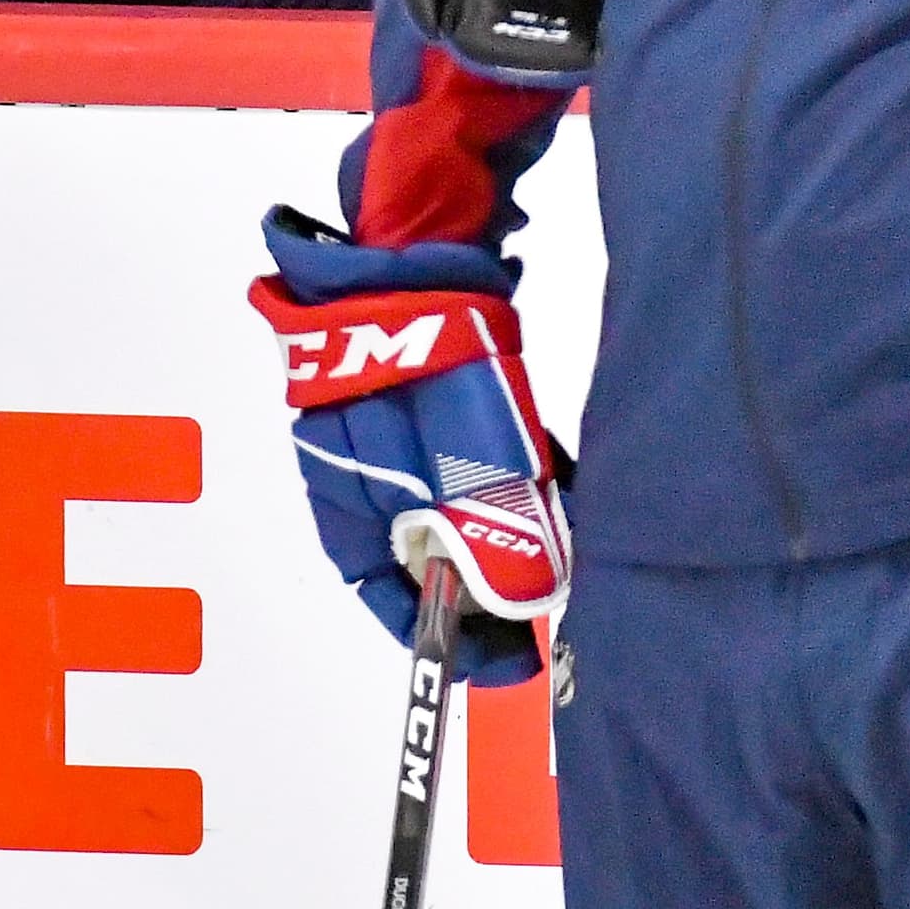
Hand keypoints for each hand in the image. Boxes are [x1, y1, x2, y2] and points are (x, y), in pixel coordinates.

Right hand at [249, 207, 568, 674]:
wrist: (414, 246)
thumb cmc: (424, 363)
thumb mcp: (468, 474)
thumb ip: (493, 546)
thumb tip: (521, 611)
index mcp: (344, 502)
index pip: (383, 594)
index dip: (437, 636)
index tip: (498, 662)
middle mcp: (355, 470)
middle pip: (419, 551)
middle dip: (482, 584)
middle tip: (546, 601)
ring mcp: (384, 422)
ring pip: (449, 498)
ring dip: (503, 524)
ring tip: (565, 535)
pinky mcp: (419, 383)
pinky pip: (465, 451)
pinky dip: (506, 472)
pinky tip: (553, 472)